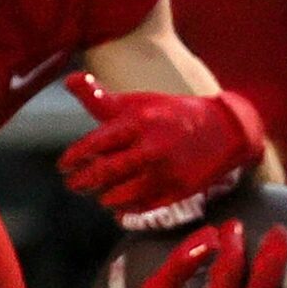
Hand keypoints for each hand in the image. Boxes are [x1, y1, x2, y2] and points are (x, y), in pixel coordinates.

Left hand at [59, 73, 265, 228]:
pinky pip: (142, 207)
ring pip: (121, 194)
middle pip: (106, 172)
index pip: (97, 142)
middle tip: (73, 184)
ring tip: (95, 193)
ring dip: (103, 196)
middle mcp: (152, 148)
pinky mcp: (178, 191)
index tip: (63, 165)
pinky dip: (126, 208)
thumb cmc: (168, 115)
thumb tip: (69, 79)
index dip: (76, 156)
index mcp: (139, 122)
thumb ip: (99, 97)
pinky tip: (117, 204)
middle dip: (83, 181)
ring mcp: (166, 172)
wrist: (223, 131)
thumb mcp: (136, 102)